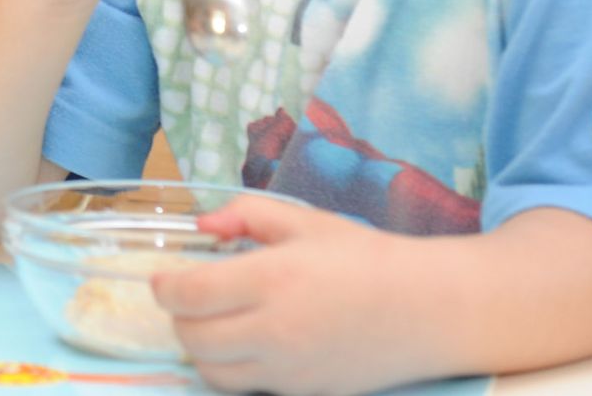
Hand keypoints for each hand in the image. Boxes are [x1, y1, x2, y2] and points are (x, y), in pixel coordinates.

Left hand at [150, 195, 416, 395]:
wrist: (428, 310)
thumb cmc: (365, 257)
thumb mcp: (304, 220)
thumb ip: (246, 214)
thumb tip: (202, 226)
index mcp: (272, 280)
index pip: (191, 294)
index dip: (165, 287)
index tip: (162, 278)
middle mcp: (274, 331)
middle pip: (192, 339)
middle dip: (178, 317)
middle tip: (187, 298)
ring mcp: (289, 371)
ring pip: (212, 372)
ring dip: (201, 348)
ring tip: (215, 322)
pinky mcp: (305, 394)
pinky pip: (248, 387)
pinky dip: (234, 368)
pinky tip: (249, 343)